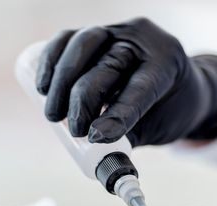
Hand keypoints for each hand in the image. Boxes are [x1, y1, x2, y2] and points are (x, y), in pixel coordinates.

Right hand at [36, 17, 216, 146]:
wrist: (174, 84)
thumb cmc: (166, 109)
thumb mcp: (158, 127)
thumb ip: (127, 141)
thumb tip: (99, 163)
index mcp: (167, 62)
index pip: (140, 86)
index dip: (117, 113)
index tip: (95, 138)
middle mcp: (143, 40)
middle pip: (108, 65)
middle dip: (84, 101)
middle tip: (76, 132)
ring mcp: (117, 30)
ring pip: (83, 46)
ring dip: (62, 82)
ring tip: (54, 115)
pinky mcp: (94, 33)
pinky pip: (67, 39)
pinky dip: (51, 60)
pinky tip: (43, 86)